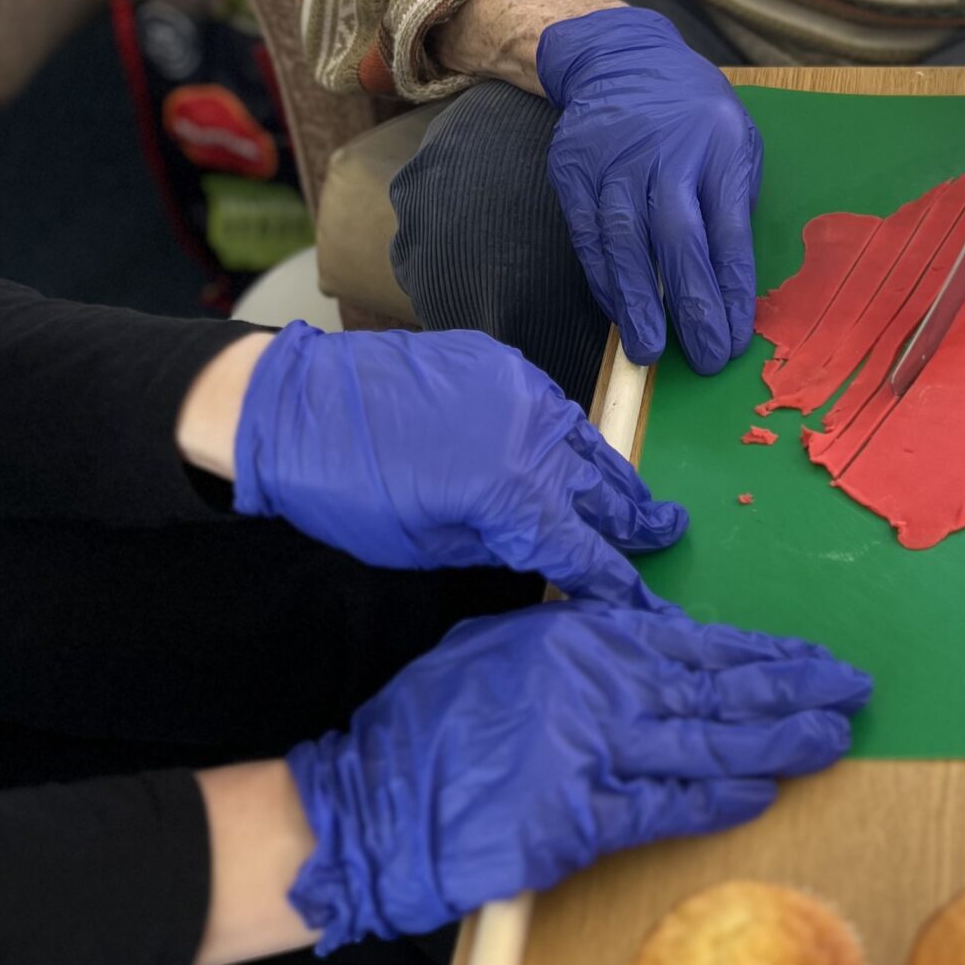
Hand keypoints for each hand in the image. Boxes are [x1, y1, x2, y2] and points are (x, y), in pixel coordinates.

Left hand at [233, 322, 683, 597]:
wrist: (295, 406)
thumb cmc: (345, 494)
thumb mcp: (421, 547)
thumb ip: (493, 548)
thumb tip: (538, 555)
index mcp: (510, 494)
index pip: (582, 548)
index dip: (614, 581)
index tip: (641, 603)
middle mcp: (531, 436)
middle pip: (600, 488)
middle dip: (635, 519)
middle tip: (669, 533)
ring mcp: (520, 390)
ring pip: (584, 439)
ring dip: (610, 474)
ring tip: (635, 498)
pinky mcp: (500, 361)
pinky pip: (550, 405)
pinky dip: (567, 434)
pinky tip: (572, 450)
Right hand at [285, 600, 871, 946]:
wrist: (372, 804)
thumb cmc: (435, 723)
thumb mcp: (508, 646)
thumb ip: (583, 641)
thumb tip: (652, 638)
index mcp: (583, 639)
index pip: (698, 645)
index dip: (765, 656)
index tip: (815, 660)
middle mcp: (598, 688)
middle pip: (719, 690)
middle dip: (795, 692)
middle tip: (855, 691)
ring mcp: (592, 754)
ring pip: (708, 746)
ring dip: (779, 744)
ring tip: (834, 739)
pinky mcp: (581, 821)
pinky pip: (666, 809)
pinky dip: (718, 802)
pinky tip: (762, 794)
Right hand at [536, 7, 762, 374]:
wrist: (621, 58)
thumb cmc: (694, 113)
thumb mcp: (736, 138)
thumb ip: (733, 200)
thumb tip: (730, 280)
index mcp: (719, 145)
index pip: (728, 230)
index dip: (731, 289)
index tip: (736, 337)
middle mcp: (666, 152)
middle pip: (677, 239)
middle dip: (691, 305)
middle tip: (702, 357)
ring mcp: (614, 160)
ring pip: (624, 241)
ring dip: (637, 302)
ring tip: (650, 350)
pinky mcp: (574, 170)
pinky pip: (588, 235)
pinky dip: (603, 278)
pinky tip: (618, 311)